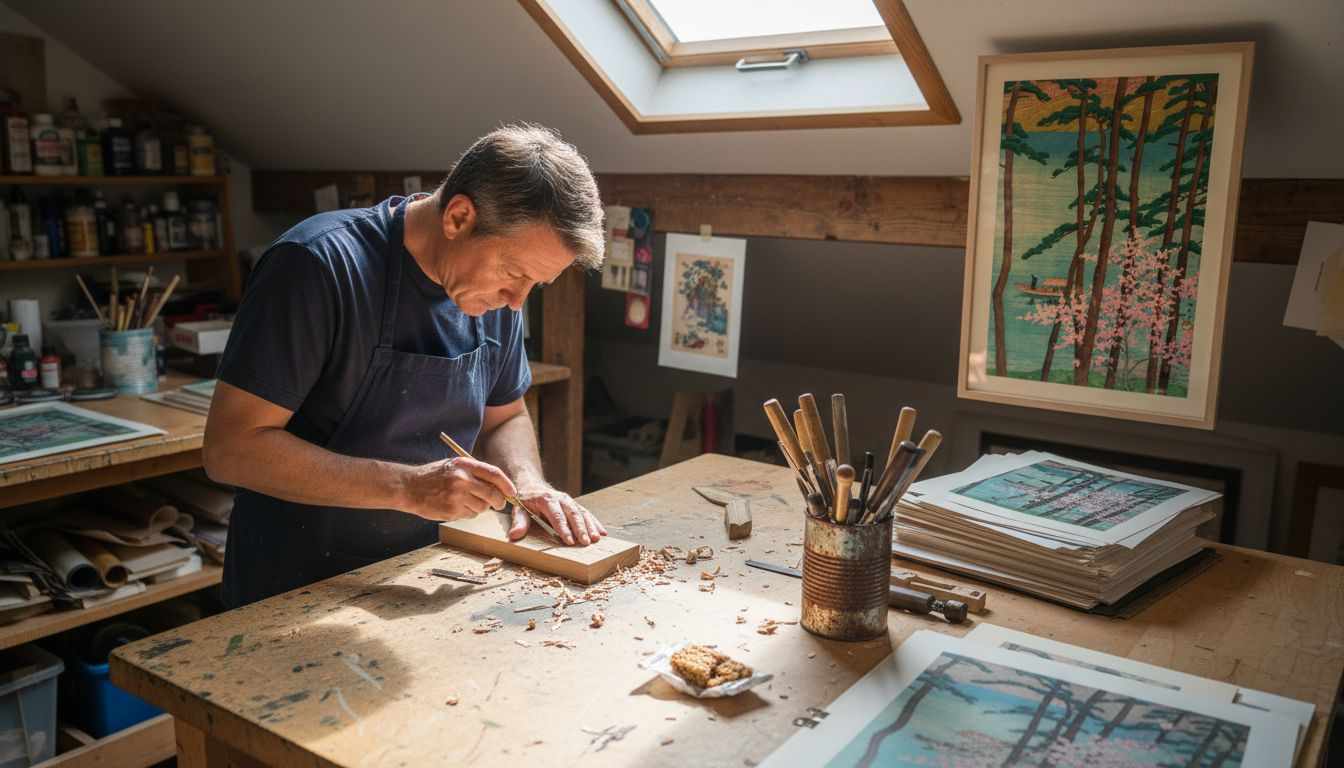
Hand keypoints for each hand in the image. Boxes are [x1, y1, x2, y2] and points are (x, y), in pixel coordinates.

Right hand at [398, 457, 516, 521]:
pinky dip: (467, 513)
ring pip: (482, 507)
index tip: (512, 493)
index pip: (495, 475)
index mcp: (465, 465)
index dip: (507, 485)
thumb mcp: (455, 465)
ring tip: (465, 500)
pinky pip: (469, 515)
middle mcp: (462, 480)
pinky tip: (455, 505)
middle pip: (492, 494)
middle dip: (499, 501)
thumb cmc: (435, 476)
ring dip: (479, 507)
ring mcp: (456, 497)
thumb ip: (475, 472)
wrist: (409, 487)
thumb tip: (500, 485)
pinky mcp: (451, 511)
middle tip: (499, 504)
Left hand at [508, 486, 606, 545]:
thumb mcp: (517, 509)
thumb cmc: (524, 501)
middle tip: (586, 542)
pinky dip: (595, 522)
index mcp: (547, 500)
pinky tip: (602, 532)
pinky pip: (586, 513)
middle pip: (573, 514)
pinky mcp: (574, 505)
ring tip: (597, 539)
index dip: (564, 529)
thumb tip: (514, 536)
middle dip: (581, 528)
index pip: (557, 516)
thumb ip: (518, 522)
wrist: (531, 486)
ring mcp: (569, 501)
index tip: (570, 541)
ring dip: (591, 526)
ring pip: (582, 513)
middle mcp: (561, 499)